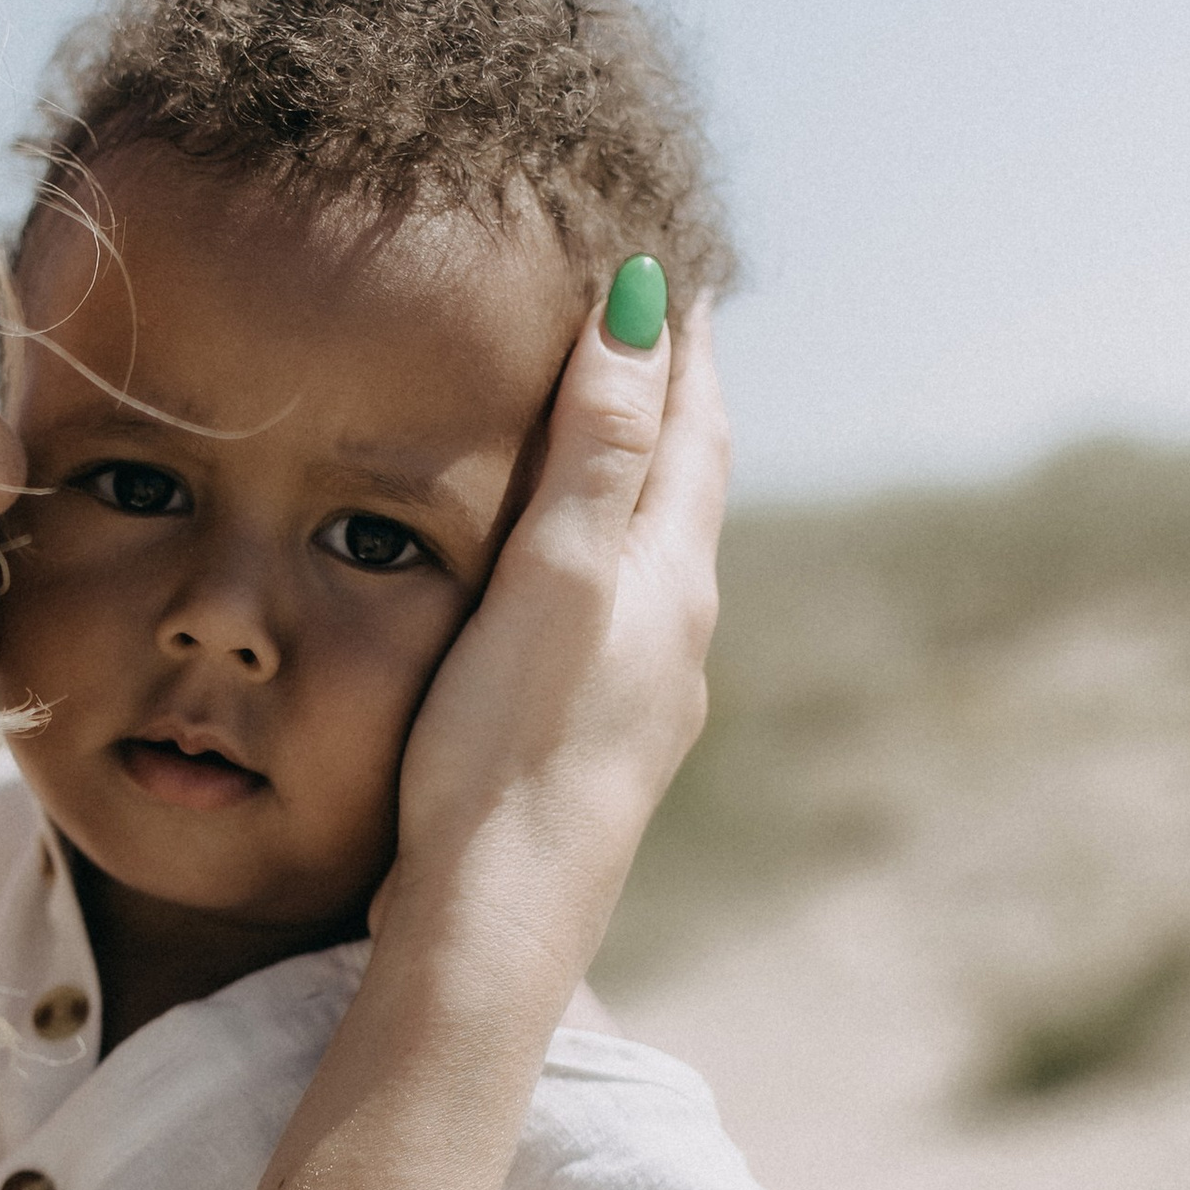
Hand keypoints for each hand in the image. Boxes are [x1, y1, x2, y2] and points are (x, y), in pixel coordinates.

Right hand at [382, 285, 727, 983]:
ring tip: (613, 438)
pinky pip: (618, 619)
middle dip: (672, 402)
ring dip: (641, 486)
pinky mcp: (597, 747)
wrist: (496, 922)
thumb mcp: (556, 575)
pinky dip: (606, 563)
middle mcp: (675, 634)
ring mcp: (643, 697)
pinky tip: (573, 588)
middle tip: (651, 328)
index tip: (671, 267)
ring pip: (656, 559)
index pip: (694, 428)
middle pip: (687, 488)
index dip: (680, 344)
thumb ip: (602, 445)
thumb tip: (646, 303)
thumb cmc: (509, 746)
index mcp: (668, 579)